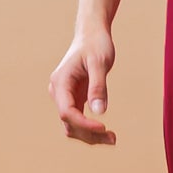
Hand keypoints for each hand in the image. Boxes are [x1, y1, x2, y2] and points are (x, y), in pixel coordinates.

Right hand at [47, 24, 116, 145]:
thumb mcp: (99, 63)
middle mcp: (59, 92)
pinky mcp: (75, 99)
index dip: (84, 123)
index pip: (66, 112)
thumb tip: (99, 111)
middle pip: (69, 123)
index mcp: (60, 82)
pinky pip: (79, 120)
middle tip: (113, 138)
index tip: (103, 127)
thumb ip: (98, 86)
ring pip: (73, 125)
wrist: (92, 34)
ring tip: (113, 138)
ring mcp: (65, 97)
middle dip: (89, 133)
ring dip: (90, 135)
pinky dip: (91, 128)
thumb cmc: (96, 44)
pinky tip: (107, 133)